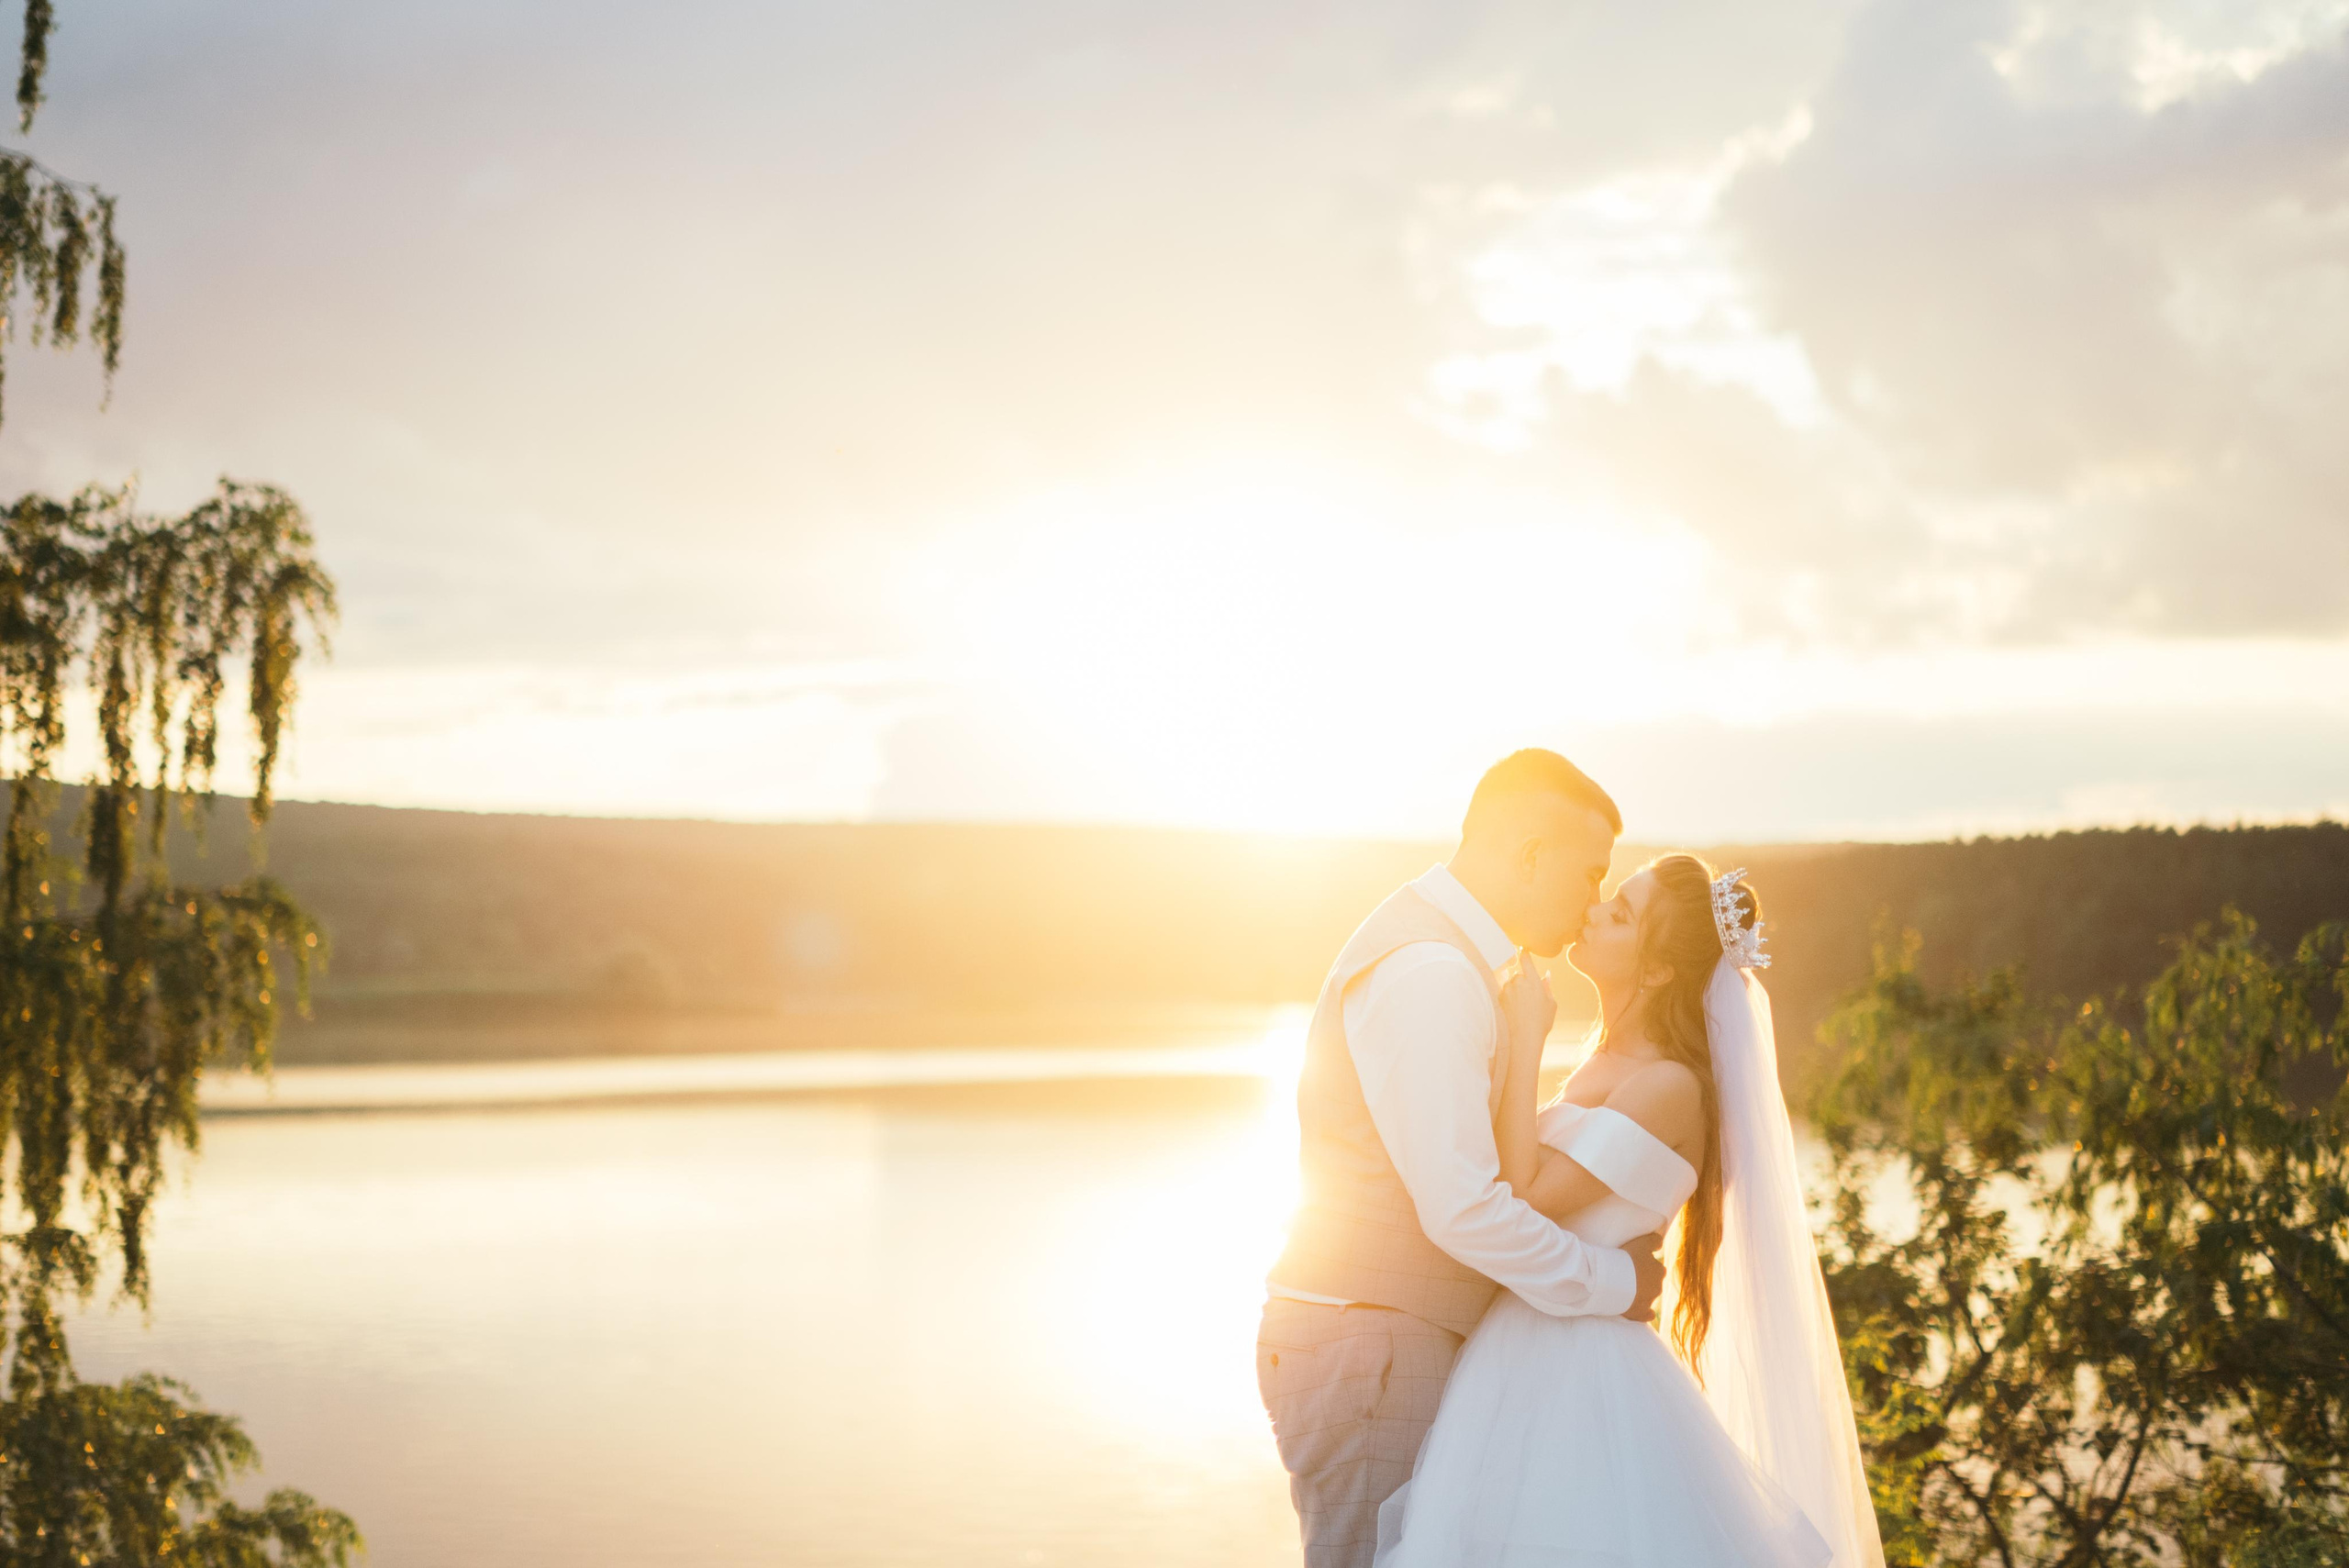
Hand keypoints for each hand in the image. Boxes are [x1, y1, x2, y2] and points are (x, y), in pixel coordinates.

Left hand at [1499, 949, 1555, 1078]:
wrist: (1524, 1037)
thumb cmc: (1542, 1021)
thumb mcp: (1551, 1004)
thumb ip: (1547, 987)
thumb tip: (1546, 974)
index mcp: (1533, 980)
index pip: (1525, 959)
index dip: (1524, 953)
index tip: (1523, 949)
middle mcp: (1518, 982)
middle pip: (1519, 974)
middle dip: (1523, 980)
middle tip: (1530, 997)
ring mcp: (1507, 989)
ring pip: (1510, 983)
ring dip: (1514, 989)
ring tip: (1523, 1006)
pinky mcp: (1499, 997)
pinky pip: (1503, 990)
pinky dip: (1507, 994)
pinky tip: (1513, 1004)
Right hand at [1624, 1232, 1666, 1323]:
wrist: (1609, 1279)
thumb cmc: (1624, 1258)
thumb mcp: (1641, 1242)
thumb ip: (1654, 1241)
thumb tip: (1661, 1244)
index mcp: (1659, 1270)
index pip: (1656, 1267)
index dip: (1645, 1265)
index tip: (1634, 1264)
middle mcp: (1657, 1285)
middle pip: (1653, 1282)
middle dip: (1644, 1280)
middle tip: (1628, 1276)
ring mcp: (1649, 1300)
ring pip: (1649, 1296)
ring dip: (1641, 1294)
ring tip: (1624, 1289)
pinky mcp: (1641, 1313)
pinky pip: (1647, 1315)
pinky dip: (1644, 1313)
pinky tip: (1638, 1309)